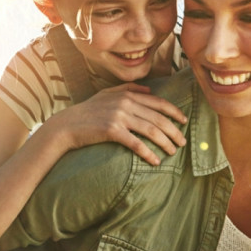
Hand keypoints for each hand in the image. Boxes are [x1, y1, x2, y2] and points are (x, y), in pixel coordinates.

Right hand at [46, 83, 186, 165]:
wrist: (66, 125)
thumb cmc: (87, 111)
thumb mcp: (106, 94)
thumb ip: (127, 89)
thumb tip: (148, 89)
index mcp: (127, 94)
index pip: (158, 102)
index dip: (174, 112)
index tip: (184, 121)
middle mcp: (125, 103)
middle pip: (158, 118)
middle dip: (174, 131)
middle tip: (182, 142)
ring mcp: (119, 116)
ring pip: (151, 130)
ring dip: (165, 142)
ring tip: (172, 152)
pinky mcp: (111, 131)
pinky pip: (136, 143)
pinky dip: (148, 153)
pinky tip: (155, 161)